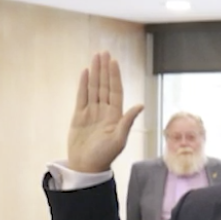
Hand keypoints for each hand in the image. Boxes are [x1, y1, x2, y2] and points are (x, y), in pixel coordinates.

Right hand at [68, 51, 143, 173]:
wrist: (86, 167)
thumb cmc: (104, 156)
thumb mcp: (118, 139)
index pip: (115, 91)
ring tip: (95, 57)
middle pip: (104, 86)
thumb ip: (128, 121)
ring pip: (93, 88)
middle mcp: (104, 111)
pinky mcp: (79, 116)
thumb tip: (141, 105)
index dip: (114, 76)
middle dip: (104, 69)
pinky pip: (82, 96)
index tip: (113, 61)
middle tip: (104, 52)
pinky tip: (85, 72)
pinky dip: (83, 84)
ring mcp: (91, 113)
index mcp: (115, 116)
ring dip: (94, 73)